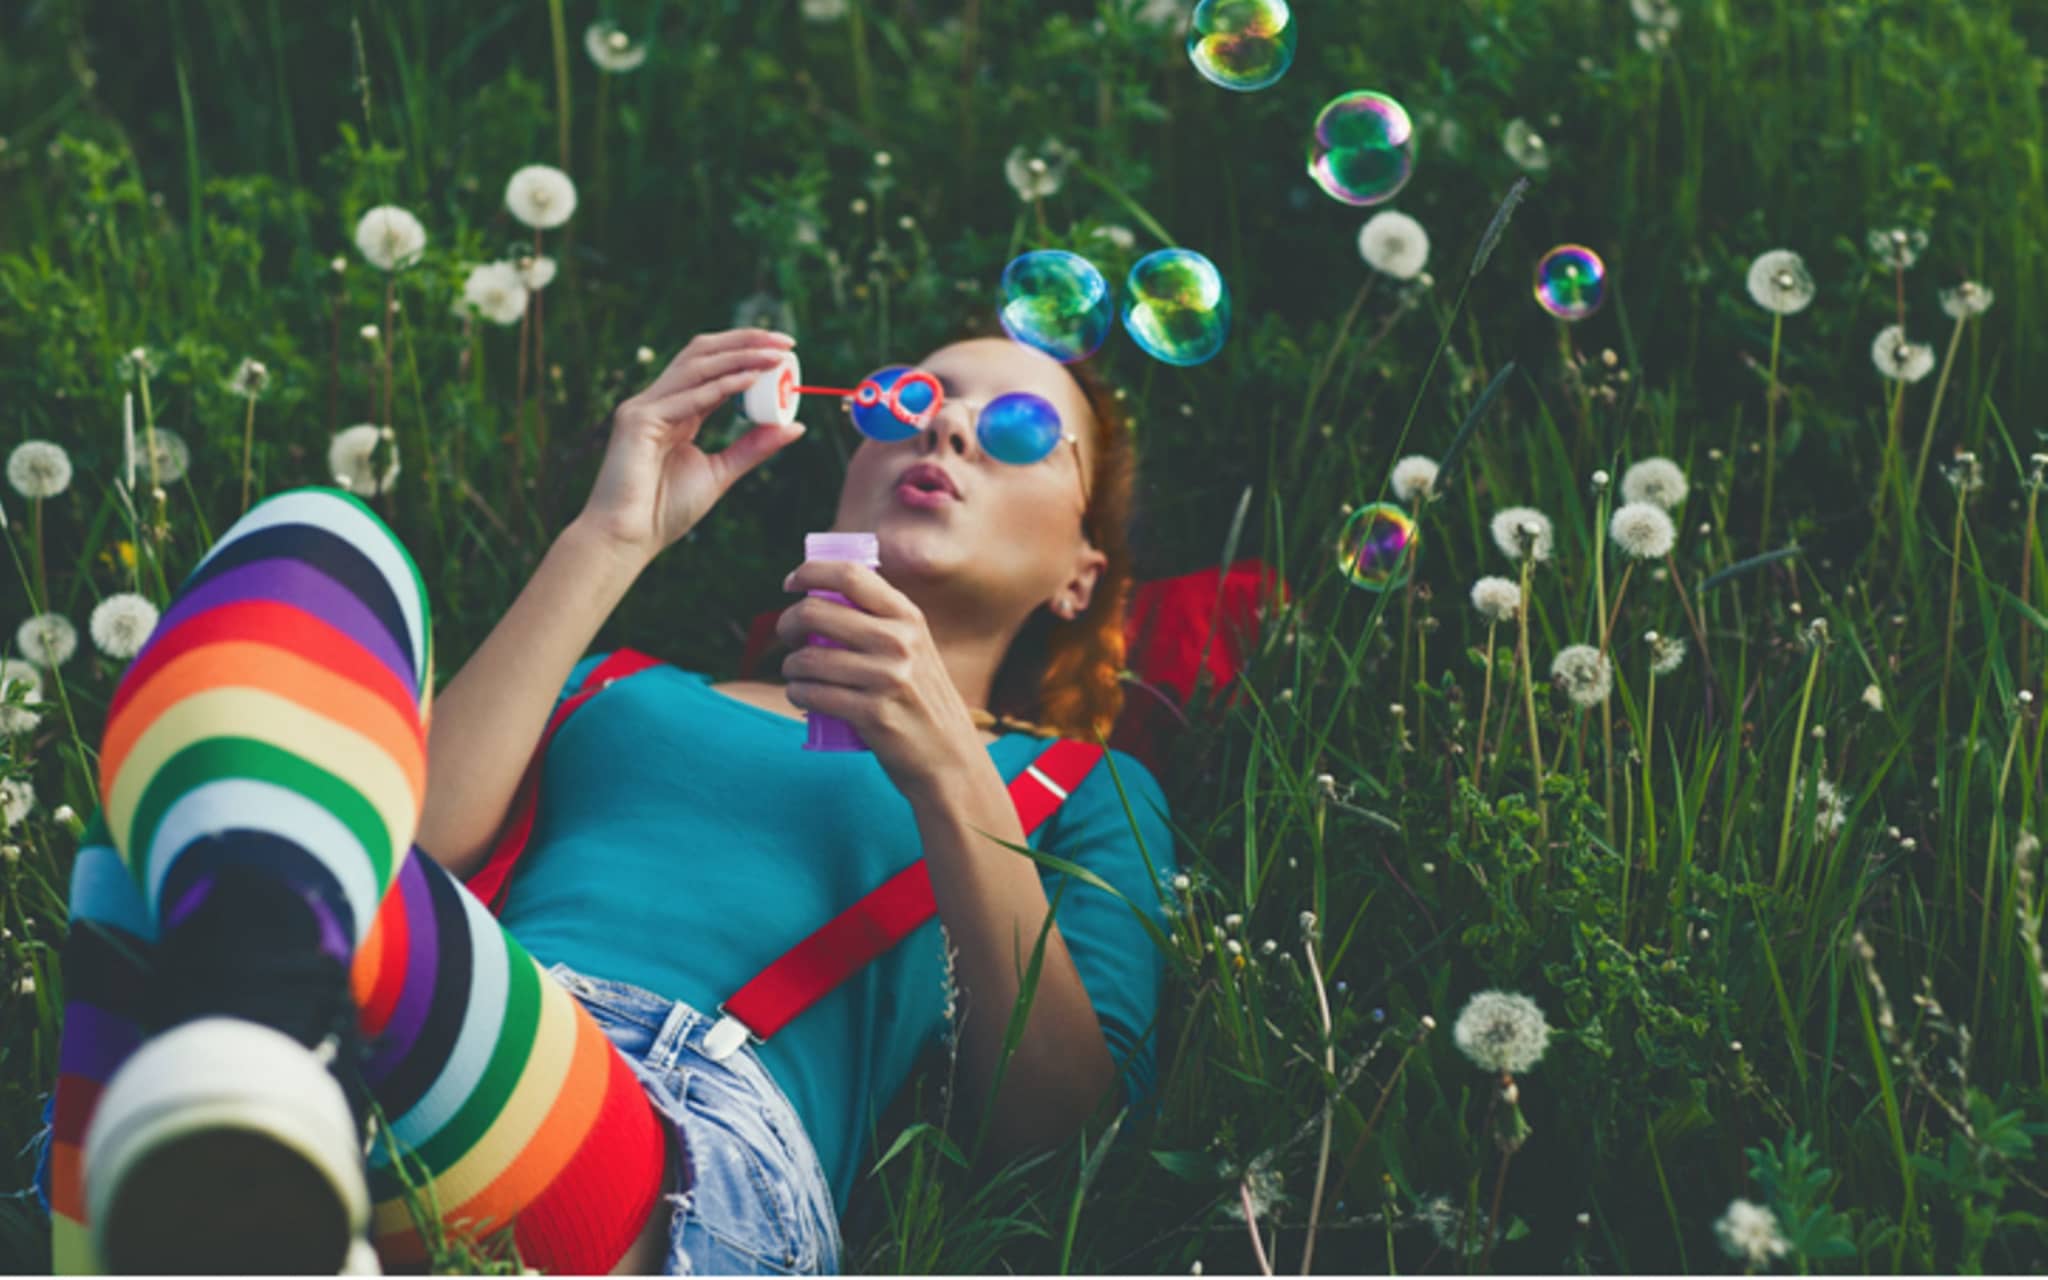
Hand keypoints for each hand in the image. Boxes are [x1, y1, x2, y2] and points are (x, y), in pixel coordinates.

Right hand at [576, 329, 804, 561]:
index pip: (712, 368)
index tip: (785, 351)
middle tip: (785, 343)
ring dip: (738, 357)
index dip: (746, 353)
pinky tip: (750, 379)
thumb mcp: (720, 473)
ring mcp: (644, 407)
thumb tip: (795, 426)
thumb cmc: (664, 511)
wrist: (626, 539)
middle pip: (702, 354)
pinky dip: (721, 386)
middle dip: (744, 342)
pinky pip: (687, 398)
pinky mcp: (637, 421)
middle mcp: (657, 402)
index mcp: (674, 411)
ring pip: (696, 367)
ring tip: (775, 355)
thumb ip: (753, 447)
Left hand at [776, 559, 984, 792]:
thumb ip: (882, 621)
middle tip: (788, 635)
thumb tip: (820, 595)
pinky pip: (812, 693)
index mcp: (908, 617)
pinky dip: (796, 693)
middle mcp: (899, 642)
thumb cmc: (922, 699)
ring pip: (807, 658)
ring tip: (794, 673)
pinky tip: (799, 694)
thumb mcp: (916, 649)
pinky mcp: (873, 714)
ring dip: (790, 666)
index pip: (850, 575)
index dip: (811, 572)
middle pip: (816, 612)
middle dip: (788, 623)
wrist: (950, 757)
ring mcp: (886, 678)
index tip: (791, 583)